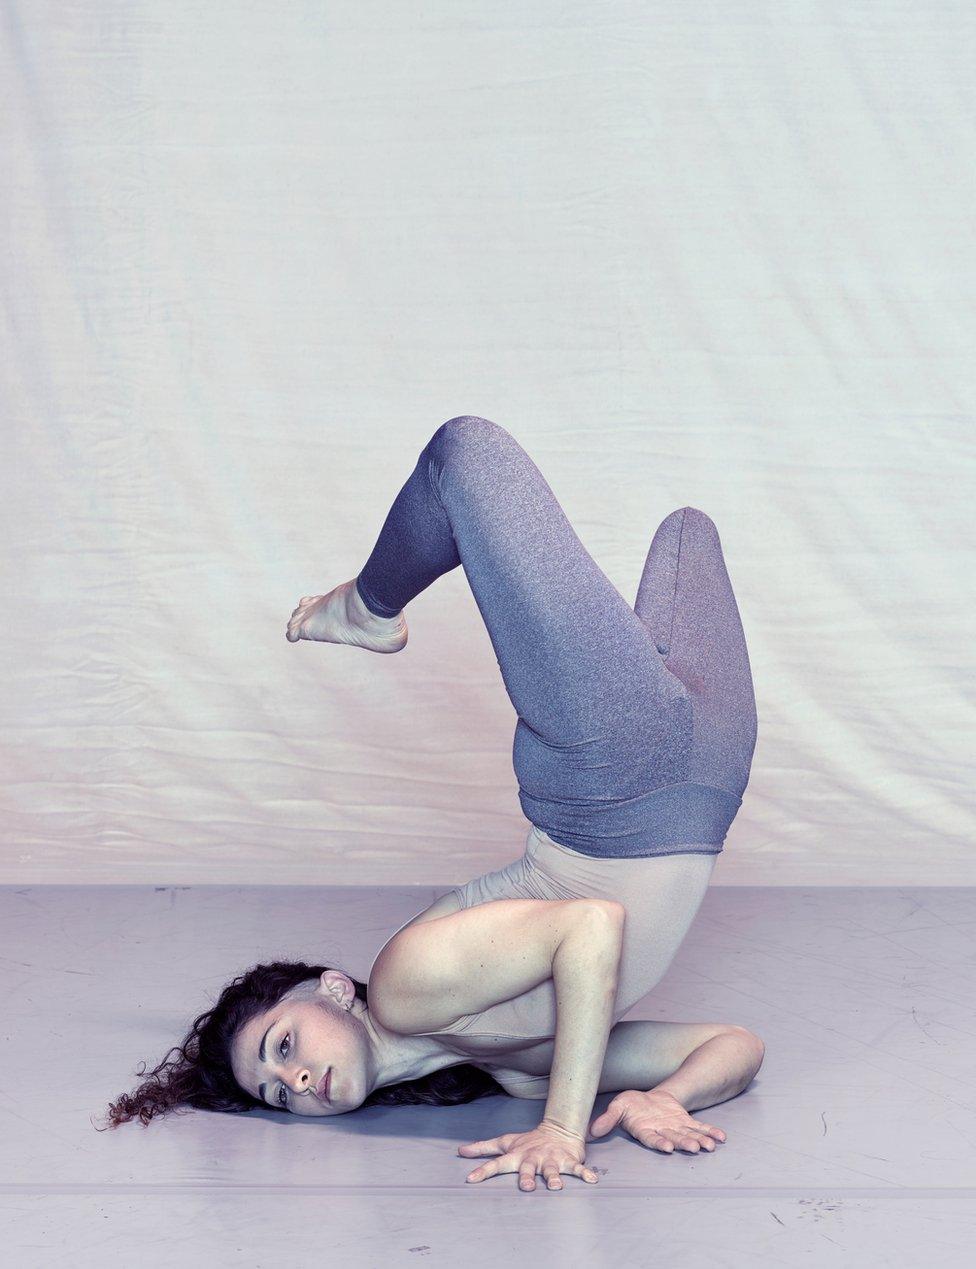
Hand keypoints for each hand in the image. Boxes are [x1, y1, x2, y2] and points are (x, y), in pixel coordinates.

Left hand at [458, 1120, 599, 1190]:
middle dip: (527, 1176)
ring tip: (555, 1186)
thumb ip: (484, 1148)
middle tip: (527, 1186)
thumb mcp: (505, 1142)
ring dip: (554, 1177)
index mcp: (517, 1155)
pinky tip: (592, 1180)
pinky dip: (585, 1174)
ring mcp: (551, 1159)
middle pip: (528, 1168)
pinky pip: (578, 1168)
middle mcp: (533, 1157)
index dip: (483, 1170)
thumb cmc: (528, 1141)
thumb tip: (460, 1151)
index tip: (470, 1179)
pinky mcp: (569, 1161)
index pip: (497, 1162)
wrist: (558, 1130)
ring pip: (552, 1169)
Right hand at [589, 1089, 725, 1153]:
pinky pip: (699, 1127)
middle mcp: (662, 1132)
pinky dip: (710, 1132)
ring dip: (699, 1141)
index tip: (667, 1148)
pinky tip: (721, 1137)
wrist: (646, 1100)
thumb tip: (591, 1130)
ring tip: (709, 1147)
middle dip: (685, 1143)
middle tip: (694, 1149)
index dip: (659, 1143)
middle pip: (674, 1139)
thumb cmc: (631, 1106)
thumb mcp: (618, 1107)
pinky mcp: (685, 1121)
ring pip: (689, 1135)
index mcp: (645, 1131)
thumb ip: (608, 1119)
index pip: (652, 1138)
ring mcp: (676, 1128)